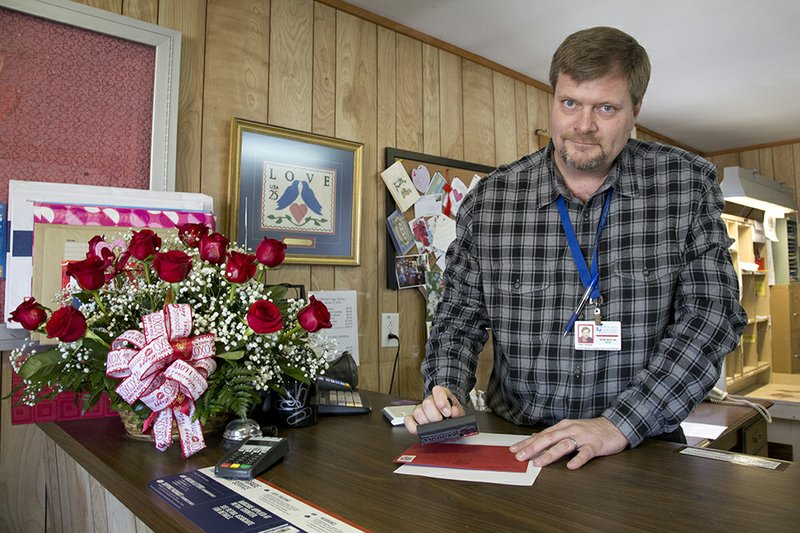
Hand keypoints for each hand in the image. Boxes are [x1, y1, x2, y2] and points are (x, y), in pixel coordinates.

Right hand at [404, 385, 465, 433]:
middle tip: (441, 422)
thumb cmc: (452, 412)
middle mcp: (429, 400)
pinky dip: (412, 425)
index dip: (441, 403)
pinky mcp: (413, 418)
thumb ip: (458, 411)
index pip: (437, 391)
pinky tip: (420, 429)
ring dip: (426, 422)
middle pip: (427, 404)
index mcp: (440, 393)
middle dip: (435, 416)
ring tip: (433, 427)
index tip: (447, 413)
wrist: (448, 416)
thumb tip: (454, 412)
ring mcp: (420, 408)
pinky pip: (408, 420)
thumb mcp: (459, 411)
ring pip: (417, 412)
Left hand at [509, 417, 627, 469]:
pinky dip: (578, 459)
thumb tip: (535, 437)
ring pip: (564, 445)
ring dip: (550, 454)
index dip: (526, 442)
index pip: (541, 435)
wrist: (615, 426)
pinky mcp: (595, 445)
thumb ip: (553, 434)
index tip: (513, 449)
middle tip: (520, 456)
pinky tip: (571, 466)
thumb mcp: (569, 428)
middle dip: (532, 447)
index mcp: (562, 426)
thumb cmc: (590, 429)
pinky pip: (586, 453)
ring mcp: (583, 437)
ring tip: (539, 463)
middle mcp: (570, 429)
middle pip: (548, 438)